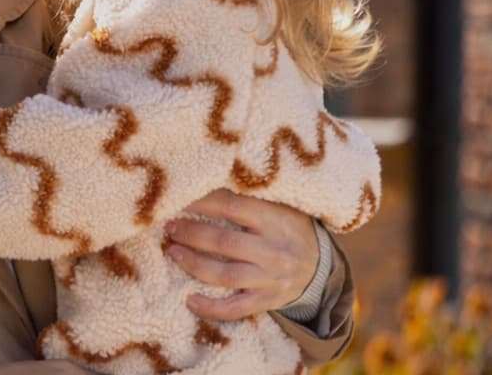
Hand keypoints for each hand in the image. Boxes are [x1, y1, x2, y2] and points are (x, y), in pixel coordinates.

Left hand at [164, 189, 320, 320]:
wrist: (323, 267)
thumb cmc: (290, 228)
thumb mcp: (279, 205)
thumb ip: (249, 197)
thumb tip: (204, 182)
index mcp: (274, 220)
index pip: (231, 207)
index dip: (200, 202)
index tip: (176, 198)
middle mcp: (273, 250)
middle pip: (224, 242)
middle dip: (191, 234)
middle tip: (168, 226)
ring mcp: (270, 279)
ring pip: (226, 275)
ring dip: (194, 264)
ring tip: (172, 252)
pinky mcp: (268, 301)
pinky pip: (237, 308)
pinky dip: (212, 308)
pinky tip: (189, 300)